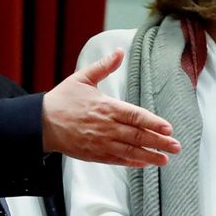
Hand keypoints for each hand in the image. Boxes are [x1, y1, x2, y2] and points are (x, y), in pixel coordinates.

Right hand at [43, 49, 181, 166]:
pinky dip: (132, 162)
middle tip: (176, 146)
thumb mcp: (82, 78)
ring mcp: (100, 142)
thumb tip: (119, 52)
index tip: (168, 128)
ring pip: (130, 151)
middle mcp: (106, 127)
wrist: (39, 123)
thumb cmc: (62, 100)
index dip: (153, 123)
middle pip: (137, 135)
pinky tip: (145, 163)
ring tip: (165, 159)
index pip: (135, 116)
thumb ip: (104, 67)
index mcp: (106, 107)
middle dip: (159, 142)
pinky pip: (117, 160)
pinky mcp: (93, 154)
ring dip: (150, 155)